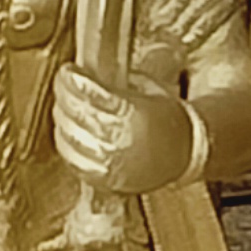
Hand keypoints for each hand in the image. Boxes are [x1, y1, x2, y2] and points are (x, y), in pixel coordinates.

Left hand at [52, 66, 197, 197]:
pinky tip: (67, 130)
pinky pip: (74, 161)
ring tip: (65, 106)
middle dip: (66, 96)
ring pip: (71, 137)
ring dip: (63, 118)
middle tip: (64, 85)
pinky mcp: (104, 180)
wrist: (186, 155)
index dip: (74, 81)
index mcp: (137, 115)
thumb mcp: (148, 90)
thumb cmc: (168, 120)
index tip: (68, 71)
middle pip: (79, 114)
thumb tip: (85, 72)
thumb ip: (116, 82)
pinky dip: (66, 143)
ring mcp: (112, 164)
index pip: (93, 94)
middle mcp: (123, 141)